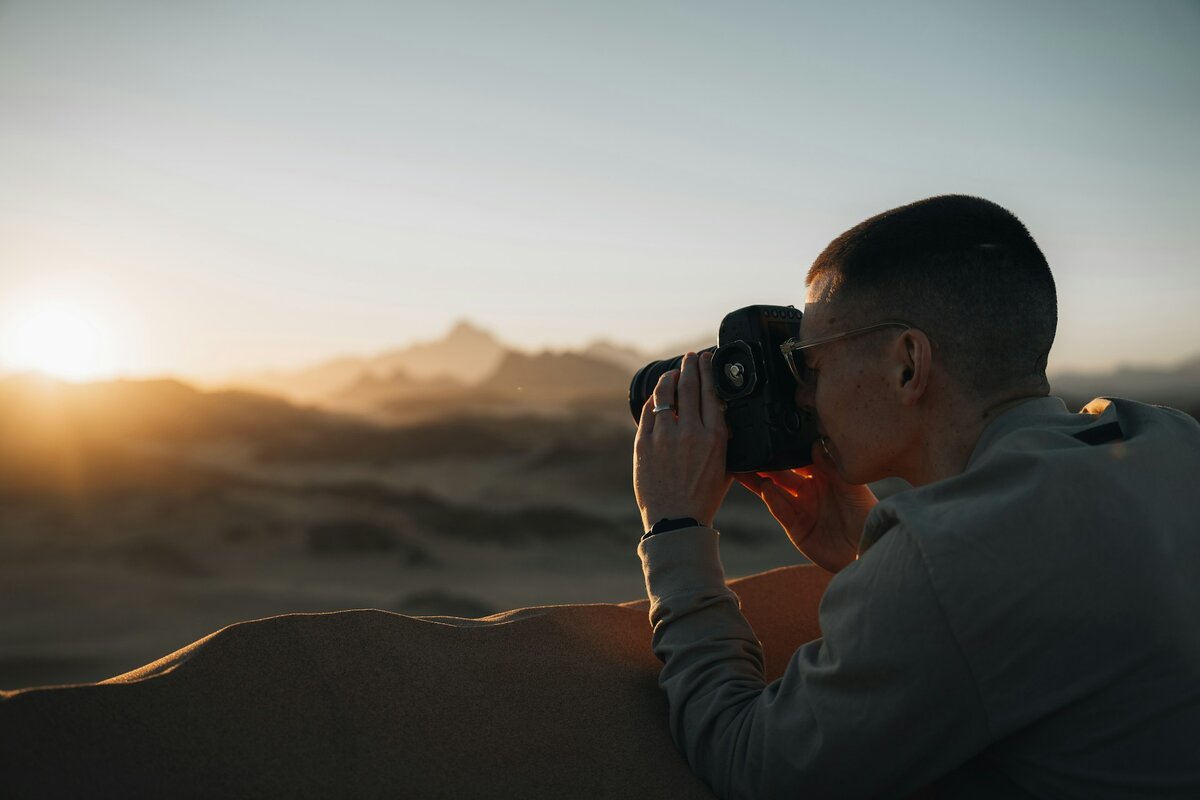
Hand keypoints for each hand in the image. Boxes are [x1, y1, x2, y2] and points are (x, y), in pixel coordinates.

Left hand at [633, 351, 732, 530]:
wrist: (676, 521)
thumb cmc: (703, 497)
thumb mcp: (726, 466)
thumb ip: (725, 439)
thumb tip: (722, 414)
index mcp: (715, 437)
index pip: (712, 391)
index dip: (708, 369)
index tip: (707, 359)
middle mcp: (690, 432)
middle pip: (689, 385)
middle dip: (690, 365)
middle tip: (690, 357)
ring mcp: (664, 437)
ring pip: (665, 393)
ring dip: (670, 376)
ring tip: (674, 371)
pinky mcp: (643, 444)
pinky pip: (648, 411)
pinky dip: (654, 398)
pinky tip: (658, 395)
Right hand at [735, 440, 876, 572]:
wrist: (866, 548)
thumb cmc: (865, 514)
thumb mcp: (850, 484)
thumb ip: (831, 464)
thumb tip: (814, 442)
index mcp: (823, 477)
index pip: (798, 459)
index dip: (784, 450)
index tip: (770, 437)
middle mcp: (809, 490)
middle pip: (781, 473)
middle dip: (765, 464)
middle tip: (749, 451)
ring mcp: (800, 508)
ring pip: (774, 491)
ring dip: (759, 480)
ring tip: (745, 467)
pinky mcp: (795, 527)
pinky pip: (779, 510)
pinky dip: (771, 499)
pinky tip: (765, 488)